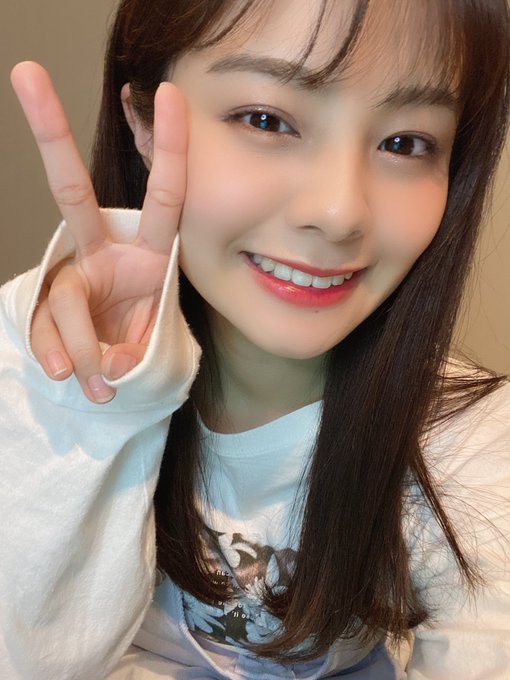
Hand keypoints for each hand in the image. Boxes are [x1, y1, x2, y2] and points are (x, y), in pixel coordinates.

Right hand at [10, 62, 186, 402]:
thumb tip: (108, 368)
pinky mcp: (48, 306)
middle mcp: (102, 252)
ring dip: (82, 344)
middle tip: (28, 73)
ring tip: (100, 384)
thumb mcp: (155, 341)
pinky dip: (59, 353)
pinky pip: (46, 326)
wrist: (115, 369)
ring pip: (65, 299)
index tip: (173, 95)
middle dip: (51, 133)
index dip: (169, 149)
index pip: (164, 196)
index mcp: (147, 252)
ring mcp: (72, 276)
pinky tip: (65, 373)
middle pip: (72, 192)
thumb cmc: (142, 341)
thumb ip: (136, 351)